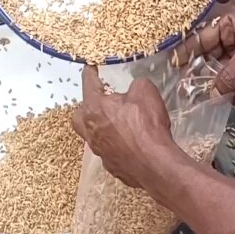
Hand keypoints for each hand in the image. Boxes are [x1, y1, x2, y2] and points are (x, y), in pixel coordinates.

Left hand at [72, 66, 174, 187]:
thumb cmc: (146, 125)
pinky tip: (128, 142)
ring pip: (92, 135)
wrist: (155, 164)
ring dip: (101, 127)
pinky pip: (108, 151)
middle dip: (87, 107)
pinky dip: (116, 145)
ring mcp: (99, 150)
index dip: (91, 73)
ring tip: (116, 123)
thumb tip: (134, 90)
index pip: (89, 83)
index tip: (90, 67)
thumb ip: (136, 85)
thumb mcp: (145, 91)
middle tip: (100, 102)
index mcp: (94, 108)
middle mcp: (91, 130)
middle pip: (79, 115)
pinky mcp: (111, 166)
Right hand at [175, 5, 234, 104]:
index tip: (174, 63)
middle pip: (207, 58)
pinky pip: (233, 90)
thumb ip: (229, 74)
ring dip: (217, 88)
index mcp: (230, 25)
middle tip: (186, 86)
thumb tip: (211, 93)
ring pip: (219, 77)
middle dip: (199, 73)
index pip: (201, 36)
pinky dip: (234, 95)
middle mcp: (233, 43)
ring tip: (214, 97)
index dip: (187, 49)